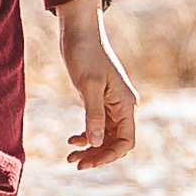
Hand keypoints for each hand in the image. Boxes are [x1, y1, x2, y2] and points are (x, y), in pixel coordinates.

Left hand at [53, 0, 138, 170]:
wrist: (79, 32)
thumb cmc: (85, 55)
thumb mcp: (88, 86)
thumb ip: (93, 115)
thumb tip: (95, 143)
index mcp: (126, 103)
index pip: (126, 140)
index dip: (109, 155)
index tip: (87, 162)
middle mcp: (123, 106)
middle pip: (115, 142)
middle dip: (97, 155)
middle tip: (74, 162)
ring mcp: (112, 104)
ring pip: (105, 136)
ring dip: (90, 148)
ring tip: (70, 156)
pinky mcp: (100, 100)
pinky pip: (98, 126)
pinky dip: (86, 136)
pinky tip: (72, 140)